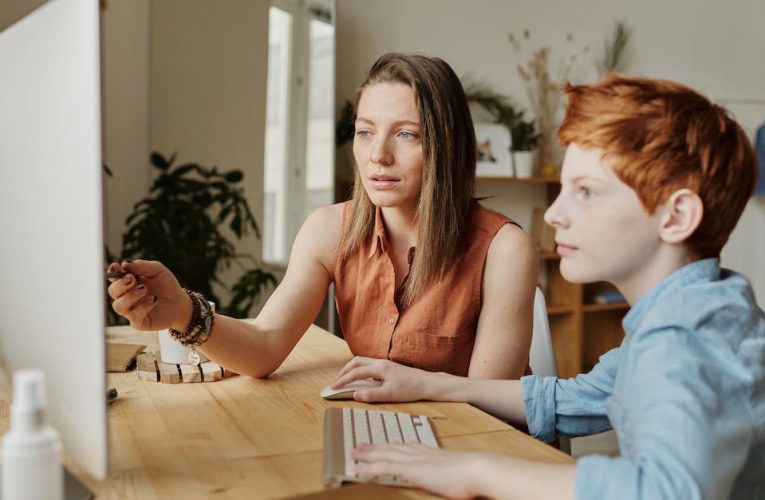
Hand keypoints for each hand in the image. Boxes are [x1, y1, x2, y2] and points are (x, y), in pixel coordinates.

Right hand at [106, 259, 189, 331]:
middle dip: (120, 285)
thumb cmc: (166, 285)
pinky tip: (154, 299)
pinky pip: (134, 316)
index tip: (117, 267)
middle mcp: (125, 297)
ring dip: (130, 296)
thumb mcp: (157, 270)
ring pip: (119, 306)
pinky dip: (143, 307)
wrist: (180, 302)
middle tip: (132, 279)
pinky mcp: (139, 322)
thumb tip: (125, 263)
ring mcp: (131, 310)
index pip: (114, 277)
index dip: (112, 272)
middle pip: (112, 292)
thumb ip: (142, 266)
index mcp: (127, 282)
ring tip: (145, 289)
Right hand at [331, 356, 432, 402]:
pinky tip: (362, 381)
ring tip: (346, 380)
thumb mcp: (390, 395)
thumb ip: (371, 395)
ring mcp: (385, 364)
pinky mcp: (389, 367)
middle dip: (344, 371)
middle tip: (336, 382)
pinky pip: (370, 366)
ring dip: (352, 369)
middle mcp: (381, 363)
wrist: (428, 383)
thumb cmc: (411, 389)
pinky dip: (361, 371)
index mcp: (380, 368)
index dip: (343, 380)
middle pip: (356, 362)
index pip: (355, 372)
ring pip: (363, 362)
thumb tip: (355, 394)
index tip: (333, 387)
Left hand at [352, 444, 481, 498]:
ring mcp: (414, 460)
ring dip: (367, 453)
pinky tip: (358, 469)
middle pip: (391, 447)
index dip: (391, 445)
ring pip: (384, 454)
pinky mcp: (411, 470)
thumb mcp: (457, 471)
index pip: (405, 446)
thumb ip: (449, 472)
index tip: (382, 444)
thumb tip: (450, 477)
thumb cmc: (473, 474)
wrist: (477, 469)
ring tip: (354, 453)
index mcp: (430, 452)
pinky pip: (384, 467)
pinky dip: (369, 467)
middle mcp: (419, 452)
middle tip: (360, 445)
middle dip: (374, 446)